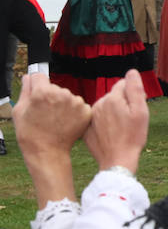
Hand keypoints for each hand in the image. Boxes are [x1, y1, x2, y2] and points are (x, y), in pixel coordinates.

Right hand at [14, 73, 91, 205]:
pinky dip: (73, 112)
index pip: (40, 76)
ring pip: (67, 96)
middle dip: (50, 96)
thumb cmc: (30, 133)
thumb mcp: (19, 111)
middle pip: (55, 87)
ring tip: (55, 120)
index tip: (36, 92)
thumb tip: (29, 76)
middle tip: (45, 113)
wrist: (47, 152)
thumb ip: (25, 90)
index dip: (36, 85)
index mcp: (43, 92)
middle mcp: (61, 94)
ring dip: (63, 104)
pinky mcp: (86, 111)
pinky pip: (78, 105)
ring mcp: (76, 102)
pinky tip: (65, 122)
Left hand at [86, 69, 148, 172]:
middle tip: (131, 120)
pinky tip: (112, 134)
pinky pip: (98, 120)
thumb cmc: (132, 136)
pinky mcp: (87, 129)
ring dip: (113, 113)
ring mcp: (91, 117)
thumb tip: (131, 72)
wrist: (117, 160)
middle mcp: (98, 104)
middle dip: (123, 103)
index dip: (133, 94)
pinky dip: (105, 124)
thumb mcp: (140, 111)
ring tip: (122, 128)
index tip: (138, 107)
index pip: (123, 84)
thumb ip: (135, 89)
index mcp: (112, 98)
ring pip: (105, 108)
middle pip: (114, 96)